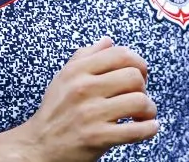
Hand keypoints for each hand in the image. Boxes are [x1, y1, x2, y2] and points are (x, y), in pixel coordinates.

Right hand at [13, 37, 157, 161]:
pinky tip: (148, 127)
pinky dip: (149, 129)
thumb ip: (86, 56)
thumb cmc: (55, 111)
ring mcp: (91, 113)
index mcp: (78, 70)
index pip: (121, 54)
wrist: (39, 146)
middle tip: (138, 96)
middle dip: (144, 87)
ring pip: (139, 102)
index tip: (140, 74)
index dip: (138, 63)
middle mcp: (84, 88)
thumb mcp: (64, 77)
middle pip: (134, 77)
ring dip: (149, 109)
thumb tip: (108, 41)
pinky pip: (136, 130)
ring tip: (144, 114)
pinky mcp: (98, 137)